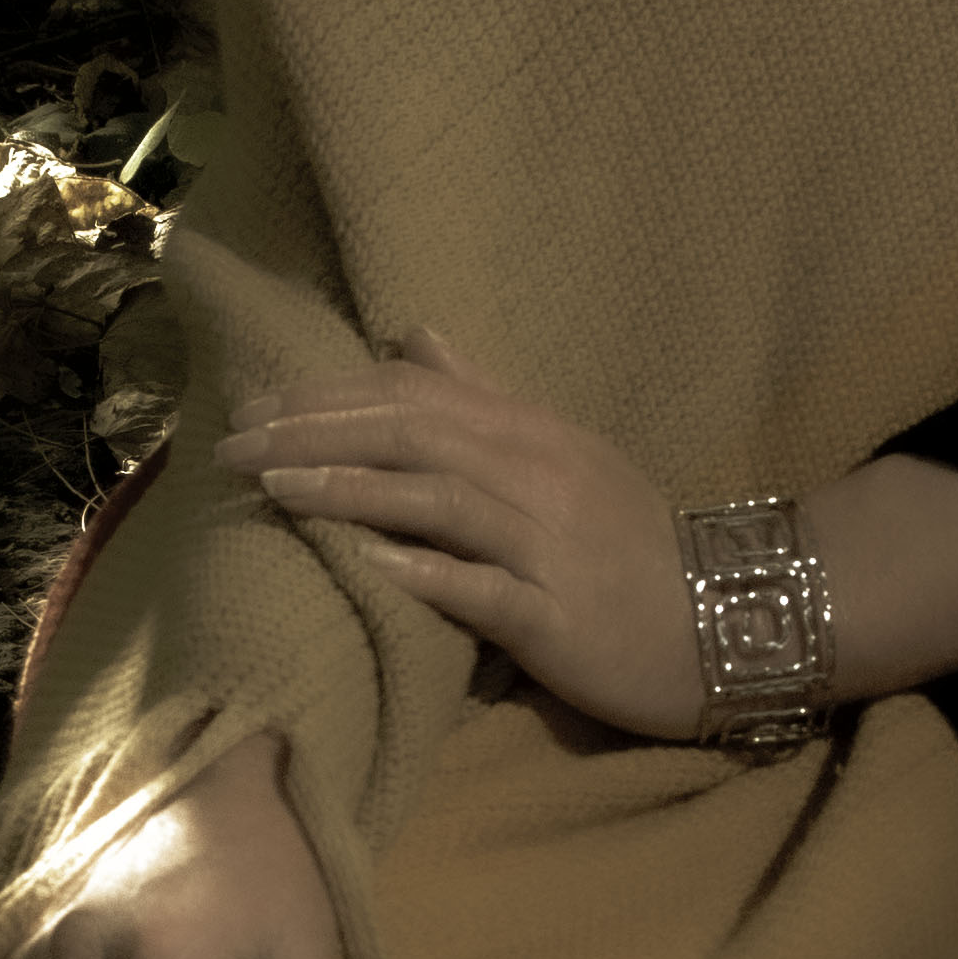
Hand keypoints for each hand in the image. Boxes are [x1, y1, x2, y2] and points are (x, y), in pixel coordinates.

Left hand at [213, 330, 703, 741]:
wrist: (724, 623)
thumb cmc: (629, 545)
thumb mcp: (561, 453)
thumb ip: (486, 398)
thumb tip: (415, 335)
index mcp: (531, 433)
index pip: (414, 395)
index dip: (329, 396)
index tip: (254, 407)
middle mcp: (537, 475)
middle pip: (412, 435)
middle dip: (316, 434)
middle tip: (233, 444)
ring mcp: (549, 545)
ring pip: (438, 500)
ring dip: (350, 489)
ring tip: (275, 489)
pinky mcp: (557, 617)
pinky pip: (483, 588)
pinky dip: (423, 572)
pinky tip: (364, 564)